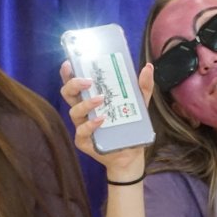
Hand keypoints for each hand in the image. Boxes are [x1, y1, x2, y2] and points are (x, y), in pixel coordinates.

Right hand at [60, 60, 151, 180]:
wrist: (131, 154)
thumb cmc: (130, 126)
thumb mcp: (139, 104)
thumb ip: (143, 86)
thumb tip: (148, 68)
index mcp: (91, 98)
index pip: (76, 83)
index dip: (68, 73)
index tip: (70, 63)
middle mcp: (83, 110)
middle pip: (68, 94)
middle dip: (73, 84)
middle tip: (88, 81)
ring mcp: (81, 125)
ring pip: (74, 111)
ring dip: (86, 103)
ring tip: (100, 99)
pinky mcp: (83, 140)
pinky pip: (81, 131)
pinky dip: (90, 124)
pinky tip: (101, 120)